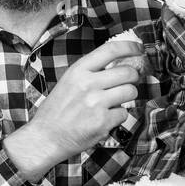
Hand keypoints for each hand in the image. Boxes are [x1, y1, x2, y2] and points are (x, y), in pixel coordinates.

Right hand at [5, 35, 143, 178]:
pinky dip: (118, 117)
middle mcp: (88, 84)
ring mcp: (96, 103)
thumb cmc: (56, 112)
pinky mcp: (103, 122)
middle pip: (128, 72)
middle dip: (132, 78)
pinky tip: (104, 119)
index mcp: (78, 71)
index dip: (130, 47)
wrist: (45, 138)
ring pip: (131, 92)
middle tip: (126, 83)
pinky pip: (124, 113)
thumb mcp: (68, 83)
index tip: (139, 49)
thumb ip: (91, 73)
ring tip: (113, 103)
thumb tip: (119, 64)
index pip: (111, 50)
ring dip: (127, 97)